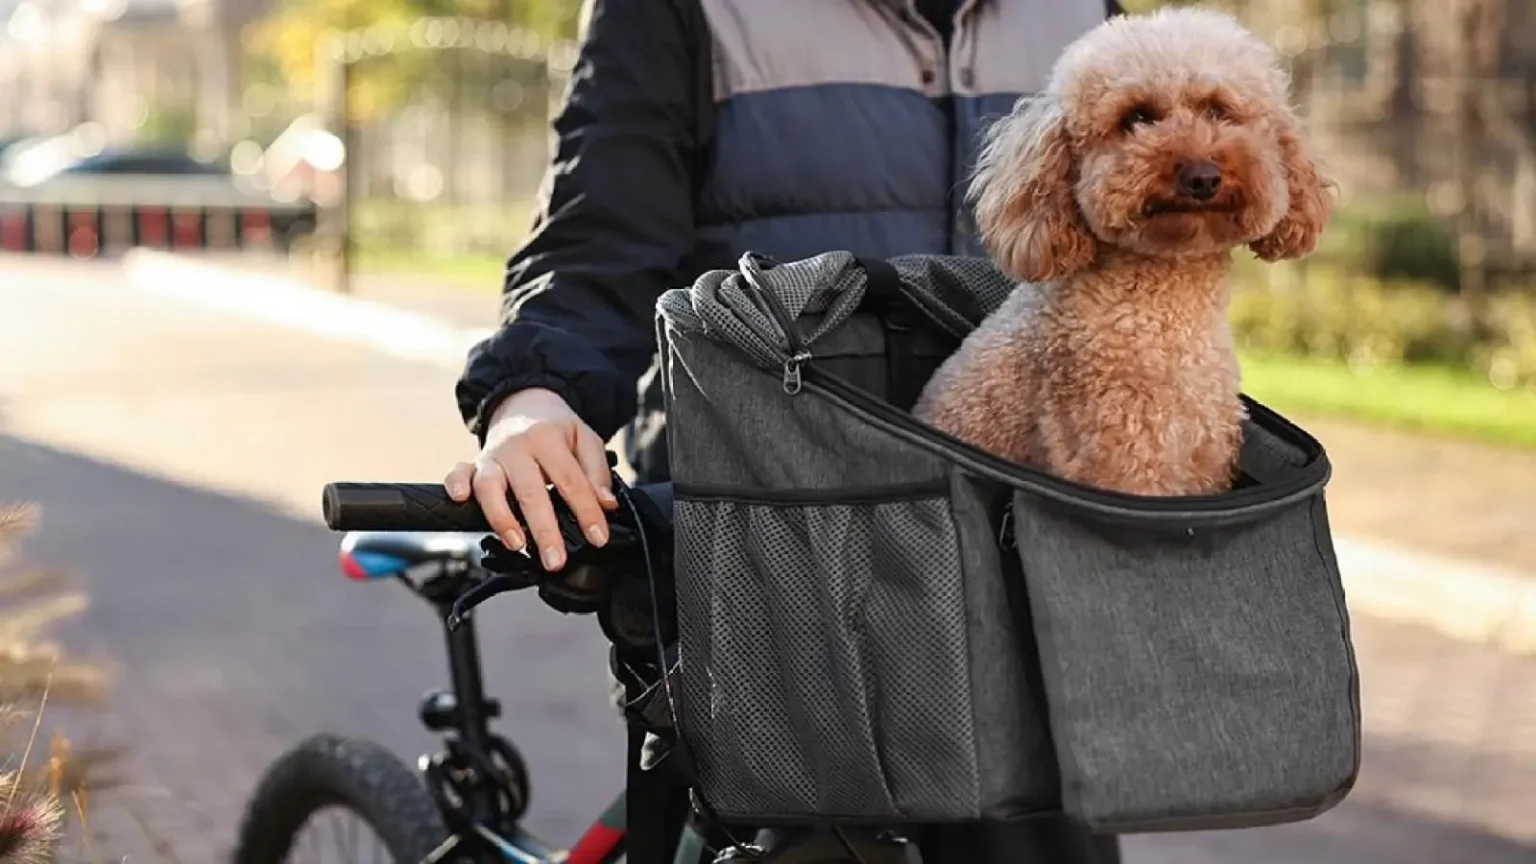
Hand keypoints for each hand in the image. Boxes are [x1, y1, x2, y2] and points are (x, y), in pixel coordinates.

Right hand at [443, 388, 617, 570]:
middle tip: (556, 560)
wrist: (524, 402)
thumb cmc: (556, 428)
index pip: (570, 481)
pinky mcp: (473, 463)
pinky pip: (458, 473)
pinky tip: (460, 500)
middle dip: (543, 530)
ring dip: (501, 517)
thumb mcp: (586, 439)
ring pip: (490, 486)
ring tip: (516, 543)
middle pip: (530, 491)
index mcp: (548, 438)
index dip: (586, 512)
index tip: (598, 538)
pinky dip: (455, 485)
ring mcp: (492, 456)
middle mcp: (517, 447)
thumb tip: (606, 504)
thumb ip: (598, 472)